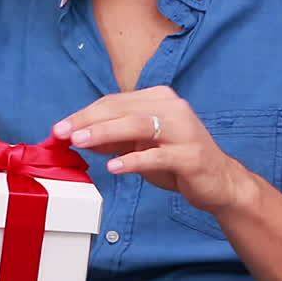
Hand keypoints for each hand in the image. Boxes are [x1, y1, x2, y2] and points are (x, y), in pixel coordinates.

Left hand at [53, 86, 246, 213]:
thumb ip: (114, 139)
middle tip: (63, 133)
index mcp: (159, 99)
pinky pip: (157, 155)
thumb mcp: (141, 146)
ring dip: (106, 132)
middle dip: (89, 121)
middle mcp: (173, 108)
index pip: (114, 102)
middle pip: (123, 109)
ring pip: (138, 125)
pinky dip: (133, 160)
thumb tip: (79, 136)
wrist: (220, 182)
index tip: (61, 127)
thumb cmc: (178, 160)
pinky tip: (115, 167)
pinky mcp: (190, 155)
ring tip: (82, 141)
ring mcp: (183, 130)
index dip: (85, 114)